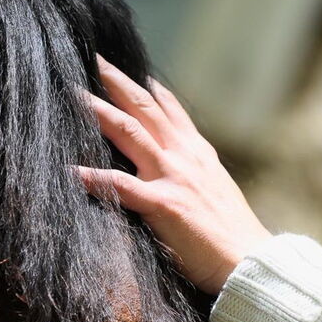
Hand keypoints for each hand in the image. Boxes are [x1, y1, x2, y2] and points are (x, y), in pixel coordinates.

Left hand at [78, 56, 271, 294]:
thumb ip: (196, 172)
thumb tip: (178, 165)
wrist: (250, 262)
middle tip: (94, 59)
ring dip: (99, 111)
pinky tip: (70, 171)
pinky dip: (94, 177)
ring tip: (72, 94)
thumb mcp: (217, 191)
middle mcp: (184, 157)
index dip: (148, 89)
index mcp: (198, 154)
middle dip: (118, 81)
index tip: (129, 70)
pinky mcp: (164, 204)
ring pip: (130, 133)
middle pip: (145, 108)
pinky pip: (122, 185)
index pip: (170, 110)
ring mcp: (173, 178)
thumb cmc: (233, 236)